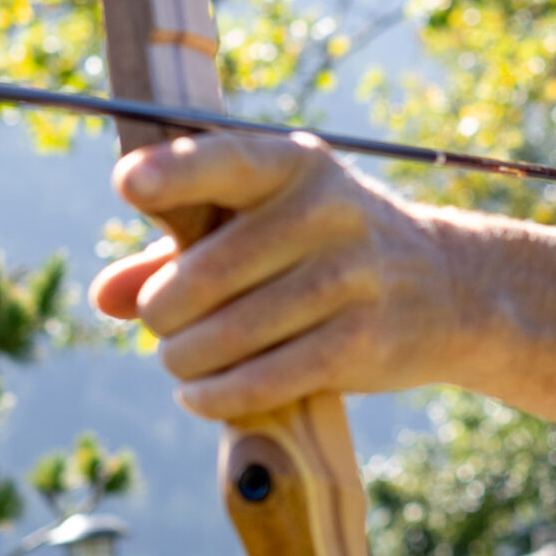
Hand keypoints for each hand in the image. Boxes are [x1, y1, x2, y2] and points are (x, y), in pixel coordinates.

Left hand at [88, 130, 466, 421]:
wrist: (449, 289)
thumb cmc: (327, 251)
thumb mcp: (264, 227)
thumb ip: (179, 251)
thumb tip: (106, 296)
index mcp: (297, 166)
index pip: (228, 160)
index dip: (175, 172)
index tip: (130, 185)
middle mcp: (328, 211)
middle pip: (206, 272)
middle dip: (164, 310)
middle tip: (163, 324)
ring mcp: (353, 276)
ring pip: (229, 333)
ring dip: (185, 358)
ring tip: (181, 360)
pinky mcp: (364, 340)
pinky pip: (265, 378)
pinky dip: (219, 394)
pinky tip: (202, 394)